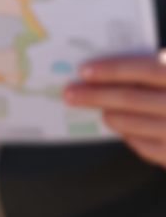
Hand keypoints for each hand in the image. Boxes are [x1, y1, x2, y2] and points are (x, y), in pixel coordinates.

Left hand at [64, 51, 165, 166]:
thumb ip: (146, 70)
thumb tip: (99, 69)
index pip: (143, 69)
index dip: (111, 69)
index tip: (83, 71)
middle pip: (130, 97)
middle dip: (95, 95)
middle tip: (71, 94)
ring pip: (135, 123)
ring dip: (110, 116)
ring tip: (99, 113)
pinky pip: (146, 147)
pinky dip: (130, 137)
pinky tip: (123, 131)